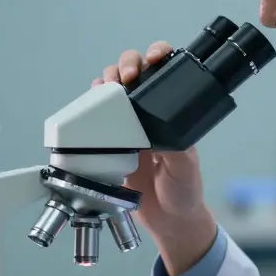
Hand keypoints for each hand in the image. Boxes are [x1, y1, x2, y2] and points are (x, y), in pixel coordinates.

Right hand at [95, 43, 216, 273]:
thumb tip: (159, 132)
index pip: (165, 73)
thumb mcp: (185, 167)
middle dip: (127, 64)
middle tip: (128, 76)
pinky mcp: (110, 142)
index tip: (155, 58)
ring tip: (107, 86)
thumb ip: (176, 149)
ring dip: (107, 80)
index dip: (158, 56)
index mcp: (170, 113)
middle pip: (134, 72)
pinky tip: (90, 105)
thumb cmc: (184, 191)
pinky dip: (90, 106)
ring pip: (112, 90)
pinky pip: (96, 116)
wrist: (168, 220)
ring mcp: (127, 126)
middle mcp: (148, 114)